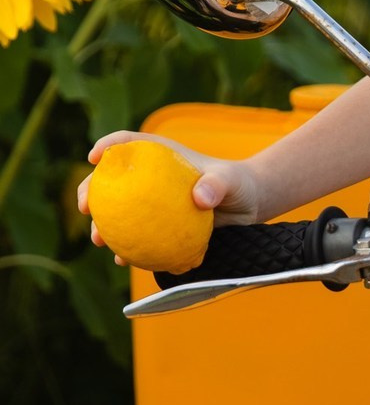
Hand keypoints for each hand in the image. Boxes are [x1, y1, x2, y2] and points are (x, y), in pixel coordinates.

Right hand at [78, 131, 261, 263]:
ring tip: (98, 239)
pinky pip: (140, 235)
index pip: (128, 144)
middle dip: (91, 191)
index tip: (93, 157)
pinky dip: (130, 247)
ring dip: (104, 225)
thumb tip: (199, 200)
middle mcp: (151, 178)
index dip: (107, 147)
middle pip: (113, 180)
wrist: (248, 206)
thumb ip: (215, 186)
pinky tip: (123, 260)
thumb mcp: (229, 181)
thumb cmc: (238, 184)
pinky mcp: (162, 224)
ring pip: (120, 211)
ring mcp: (154, 202)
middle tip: (85, 207)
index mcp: (161, 156)